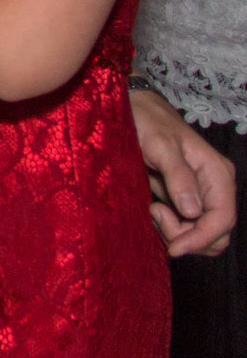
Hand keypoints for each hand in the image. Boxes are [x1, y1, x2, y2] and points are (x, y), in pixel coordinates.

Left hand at [133, 88, 235, 256]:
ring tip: (153, 210)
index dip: (201, 238)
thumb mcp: (160, 145)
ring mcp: (201, 195)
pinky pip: (186, 227)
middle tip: (156, 215)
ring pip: (201, 234)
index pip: (223, 219)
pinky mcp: (184, 199)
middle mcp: (215, 187)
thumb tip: (193, 211)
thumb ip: (178, 176)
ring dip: (178, 233)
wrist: (135, 110)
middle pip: (216, 233)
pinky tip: (153, 209)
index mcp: (217, 174)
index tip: (174, 248)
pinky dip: (170, 228)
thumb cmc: (148, 122)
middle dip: (188, 236)